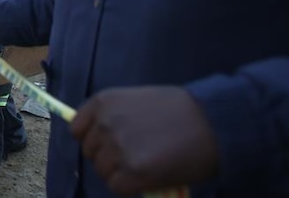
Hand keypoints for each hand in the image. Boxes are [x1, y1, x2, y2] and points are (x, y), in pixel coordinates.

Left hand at [70, 86, 218, 195]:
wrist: (211, 122)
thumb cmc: (179, 110)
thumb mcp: (136, 101)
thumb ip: (113, 116)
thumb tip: (97, 136)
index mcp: (103, 102)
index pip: (77, 129)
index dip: (93, 139)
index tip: (109, 144)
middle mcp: (104, 123)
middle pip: (90, 153)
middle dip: (109, 157)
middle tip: (135, 155)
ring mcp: (117, 148)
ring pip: (104, 172)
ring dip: (120, 173)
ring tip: (147, 164)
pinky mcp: (132, 172)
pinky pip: (117, 187)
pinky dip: (130, 187)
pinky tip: (149, 177)